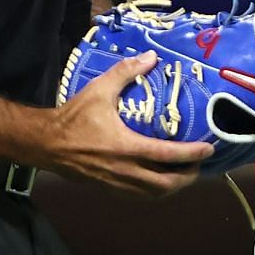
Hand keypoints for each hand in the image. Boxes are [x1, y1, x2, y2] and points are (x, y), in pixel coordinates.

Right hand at [42, 52, 211, 196]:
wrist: (46, 143)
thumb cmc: (74, 117)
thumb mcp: (99, 89)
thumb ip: (125, 72)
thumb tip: (151, 57)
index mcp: (126, 147)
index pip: (167, 156)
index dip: (192, 154)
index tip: (209, 149)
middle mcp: (124, 171)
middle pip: (166, 184)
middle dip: (187, 177)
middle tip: (199, 164)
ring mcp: (116, 183)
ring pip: (154, 194)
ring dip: (173, 187)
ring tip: (184, 173)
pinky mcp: (109, 188)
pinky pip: (139, 196)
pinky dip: (155, 191)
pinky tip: (159, 179)